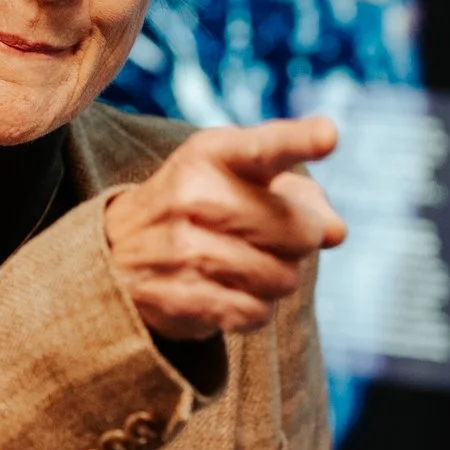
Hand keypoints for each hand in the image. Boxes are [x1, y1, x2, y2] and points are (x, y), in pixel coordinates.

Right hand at [104, 117, 346, 340]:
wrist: (113, 253)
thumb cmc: (197, 207)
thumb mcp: (237, 180)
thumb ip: (298, 195)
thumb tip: (337, 232)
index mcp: (212, 155)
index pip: (264, 148)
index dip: (299, 141)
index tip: (329, 135)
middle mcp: (195, 197)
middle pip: (299, 231)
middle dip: (297, 240)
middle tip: (265, 236)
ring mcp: (184, 250)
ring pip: (284, 278)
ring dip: (276, 278)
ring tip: (241, 263)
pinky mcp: (182, 297)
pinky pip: (258, 313)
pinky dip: (254, 308)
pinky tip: (227, 289)